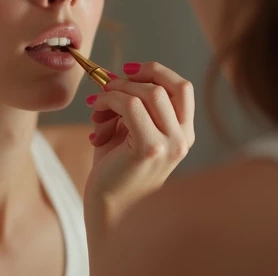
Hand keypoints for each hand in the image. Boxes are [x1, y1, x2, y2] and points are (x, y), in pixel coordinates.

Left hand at [84, 62, 194, 226]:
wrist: (108, 207)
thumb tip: (112, 74)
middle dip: (133, 78)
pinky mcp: (149, 149)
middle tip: (107, 85)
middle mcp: (182, 138)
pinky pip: (129, 106)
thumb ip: (127, 102)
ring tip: (97, 105)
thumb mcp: (126, 128)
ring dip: (116, 91)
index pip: (182, 87)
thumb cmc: (115, 166)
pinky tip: (95, 115)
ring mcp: (169, 145)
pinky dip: (108, 101)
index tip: (127, 70)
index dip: (155, 71)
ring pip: (149, 93)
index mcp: (182, 132)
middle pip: (170, 85)